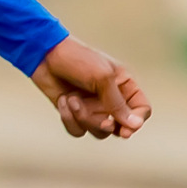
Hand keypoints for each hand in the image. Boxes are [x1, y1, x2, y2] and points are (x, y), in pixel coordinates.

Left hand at [30, 36, 150, 140]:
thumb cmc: (77, 60)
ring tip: (72, 100)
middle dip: (106, 125)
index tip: (126, 129)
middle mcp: (111, 99)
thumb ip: (118, 103)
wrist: (44, 55)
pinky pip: (79, 131)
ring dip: (84, 119)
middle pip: (120, 126)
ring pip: (99, 131)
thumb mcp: (102, 78)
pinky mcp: (75, 114)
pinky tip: (63, 100)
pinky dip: (69, 119)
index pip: (142, 109)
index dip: (136, 121)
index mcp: (124, 85)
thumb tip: (135, 125)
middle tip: (102, 122)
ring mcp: (93, 108)